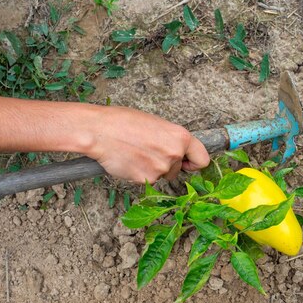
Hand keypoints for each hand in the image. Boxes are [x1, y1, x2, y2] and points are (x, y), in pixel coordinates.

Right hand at [82, 106, 209, 182]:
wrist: (100, 131)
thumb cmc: (124, 122)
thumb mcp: (156, 124)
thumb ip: (171, 139)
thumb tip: (178, 151)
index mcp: (180, 137)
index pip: (202, 159)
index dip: (194, 163)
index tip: (187, 164)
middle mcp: (174, 154)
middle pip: (177, 169)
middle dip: (166, 164)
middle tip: (147, 151)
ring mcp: (160, 169)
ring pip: (162, 175)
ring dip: (152, 169)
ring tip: (136, 153)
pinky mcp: (146, 179)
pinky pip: (148, 180)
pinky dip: (139, 174)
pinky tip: (129, 160)